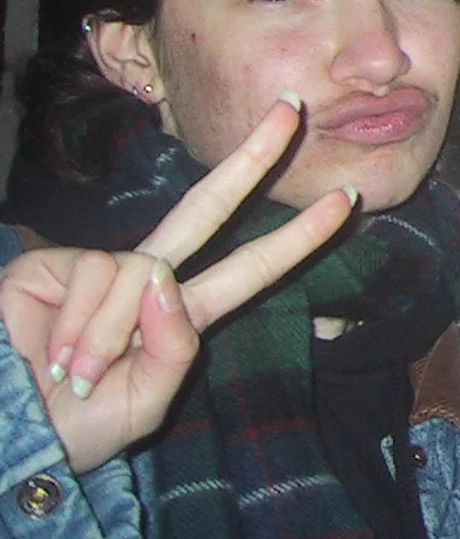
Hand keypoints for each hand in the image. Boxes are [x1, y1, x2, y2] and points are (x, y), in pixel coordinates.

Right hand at [0, 97, 355, 472]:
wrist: (14, 431)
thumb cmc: (79, 424)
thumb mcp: (143, 404)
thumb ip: (171, 351)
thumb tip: (165, 278)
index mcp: (186, 311)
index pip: (253, 265)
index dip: (299, 235)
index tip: (347, 198)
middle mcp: (150, 278)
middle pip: (210, 207)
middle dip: (254, 156)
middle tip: (294, 107)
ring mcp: (104, 265)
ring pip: (141, 270)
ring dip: (108, 334)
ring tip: (75, 373)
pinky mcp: (55, 263)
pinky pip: (93, 278)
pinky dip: (77, 324)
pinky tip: (51, 351)